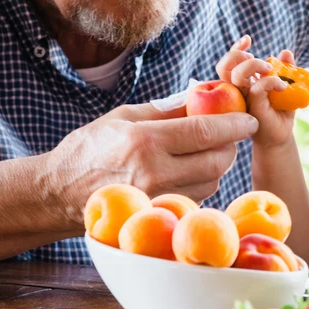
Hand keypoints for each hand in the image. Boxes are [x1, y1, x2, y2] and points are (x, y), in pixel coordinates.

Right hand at [42, 99, 256, 225]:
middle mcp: (154, 173)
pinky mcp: (157, 213)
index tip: (249, 118)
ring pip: (211, 181)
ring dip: (218, 163)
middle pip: (216, 160)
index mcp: (145, 141)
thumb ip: (166, 109)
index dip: (234, 123)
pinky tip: (190, 169)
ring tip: (207, 148)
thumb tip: (203, 95)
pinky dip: (203, 181)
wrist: (58, 192)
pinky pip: (197, 196)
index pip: (205, 131)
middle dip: (230, 144)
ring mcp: (156, 198)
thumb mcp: (123, 117)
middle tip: (230, 132)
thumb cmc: (89, 149)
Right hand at [216, 35, 296, 148]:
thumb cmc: (279, 112)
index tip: (247, 39)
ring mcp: (242, 100)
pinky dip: (271, 81)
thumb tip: (286, 52)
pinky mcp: (252, 108)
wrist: (279, 136)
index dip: (236, 48)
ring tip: (269, 69)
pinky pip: (257, 88)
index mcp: (242, 83)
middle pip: (225, 66)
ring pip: (236, 76)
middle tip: (261, 62)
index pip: (229, 62)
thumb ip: (285, 68)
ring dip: (253, 66)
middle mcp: (237, 90)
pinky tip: (283, 86)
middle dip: (239, 55)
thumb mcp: (285, 86)